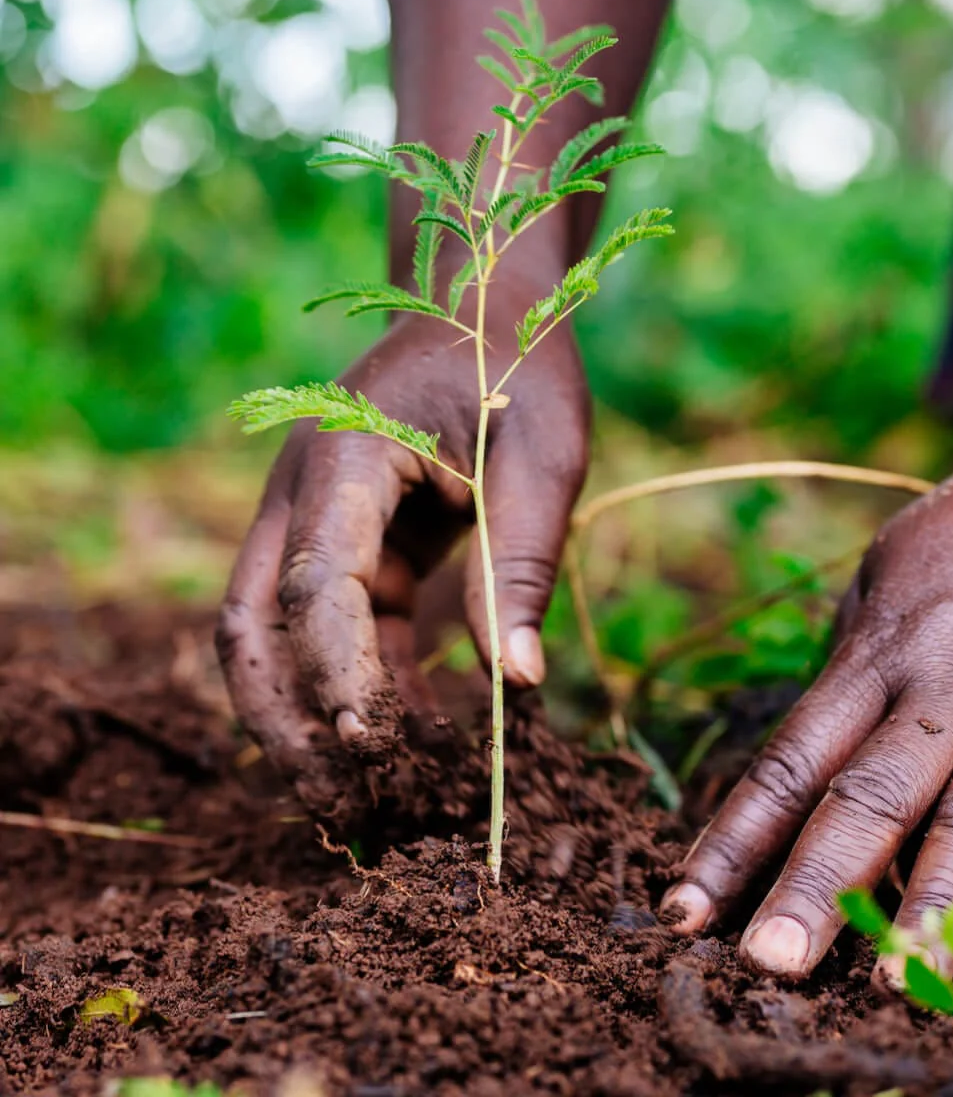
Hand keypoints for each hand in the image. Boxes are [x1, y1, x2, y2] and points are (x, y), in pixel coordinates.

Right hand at [216, 280, 589, 827]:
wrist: (483, 304)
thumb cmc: (518, 363)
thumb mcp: (543, 454)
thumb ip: (521, 562)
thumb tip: (519, 684)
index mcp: (345, 456)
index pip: (314, 580)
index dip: (336, 669)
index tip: (376, 745)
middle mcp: (307, 492)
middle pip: (252, 622)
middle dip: (285, 719)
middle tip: (344, 806)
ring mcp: (317, 517)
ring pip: (276, 633)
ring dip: (310, 715)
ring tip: (368, 796)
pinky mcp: (352, 539)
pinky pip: (335, 624)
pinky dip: (361, 681)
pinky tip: (410, 732)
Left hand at [663, 399, 952, 986]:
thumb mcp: (884, 579)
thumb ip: (846, 671)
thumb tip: (804, 765)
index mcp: (878, 653)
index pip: (789, 761)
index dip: (733, 840)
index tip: (684, 911)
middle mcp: (948, 688)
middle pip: (869, 798)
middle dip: (817, 886)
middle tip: (769, 969)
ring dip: (936, 908)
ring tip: (897, 987)